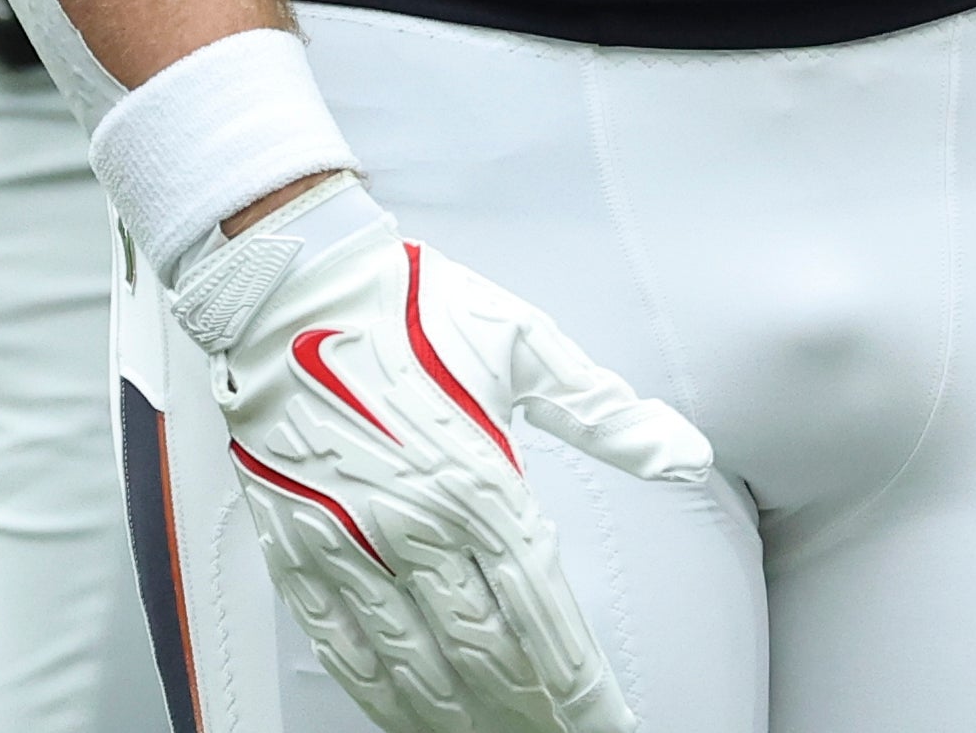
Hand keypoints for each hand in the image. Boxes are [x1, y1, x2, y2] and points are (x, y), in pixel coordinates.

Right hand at [169, 183, 713, 732]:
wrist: (291, 285)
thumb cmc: (411, 309)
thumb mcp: (525, 344)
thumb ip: (606, 412)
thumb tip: (684, 454)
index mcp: (477, 481)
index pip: (542, 614)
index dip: (579, 682)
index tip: (608, 719)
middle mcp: (413, 526)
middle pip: (483, 655)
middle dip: (529, 712)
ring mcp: (349, 546)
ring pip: (414, 665)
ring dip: (461, 717)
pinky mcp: (296, 549)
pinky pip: (341, 647)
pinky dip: (379, 695)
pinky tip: (408, 717)